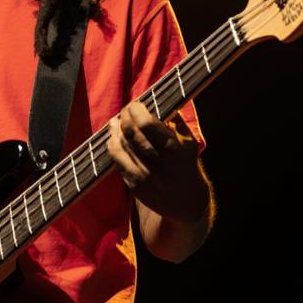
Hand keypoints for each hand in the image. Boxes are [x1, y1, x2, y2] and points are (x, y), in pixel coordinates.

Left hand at [108, 102, 208, 223]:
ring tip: (116, 122)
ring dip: (115, 130)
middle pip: (130, 132)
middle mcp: (157, 162)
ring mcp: (143, 174)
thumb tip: (162, 101)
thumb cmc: (187, 165)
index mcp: (172, 148)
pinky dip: (113, 146)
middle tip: (124, 111)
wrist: (186, 202)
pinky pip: (117, 161)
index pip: (145, 123)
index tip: (135, 104)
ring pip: (120, 145)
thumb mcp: (189, 142)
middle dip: (124, 117)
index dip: (136, 110)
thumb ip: (177, 121)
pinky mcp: (134, 184)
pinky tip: (113, 138)